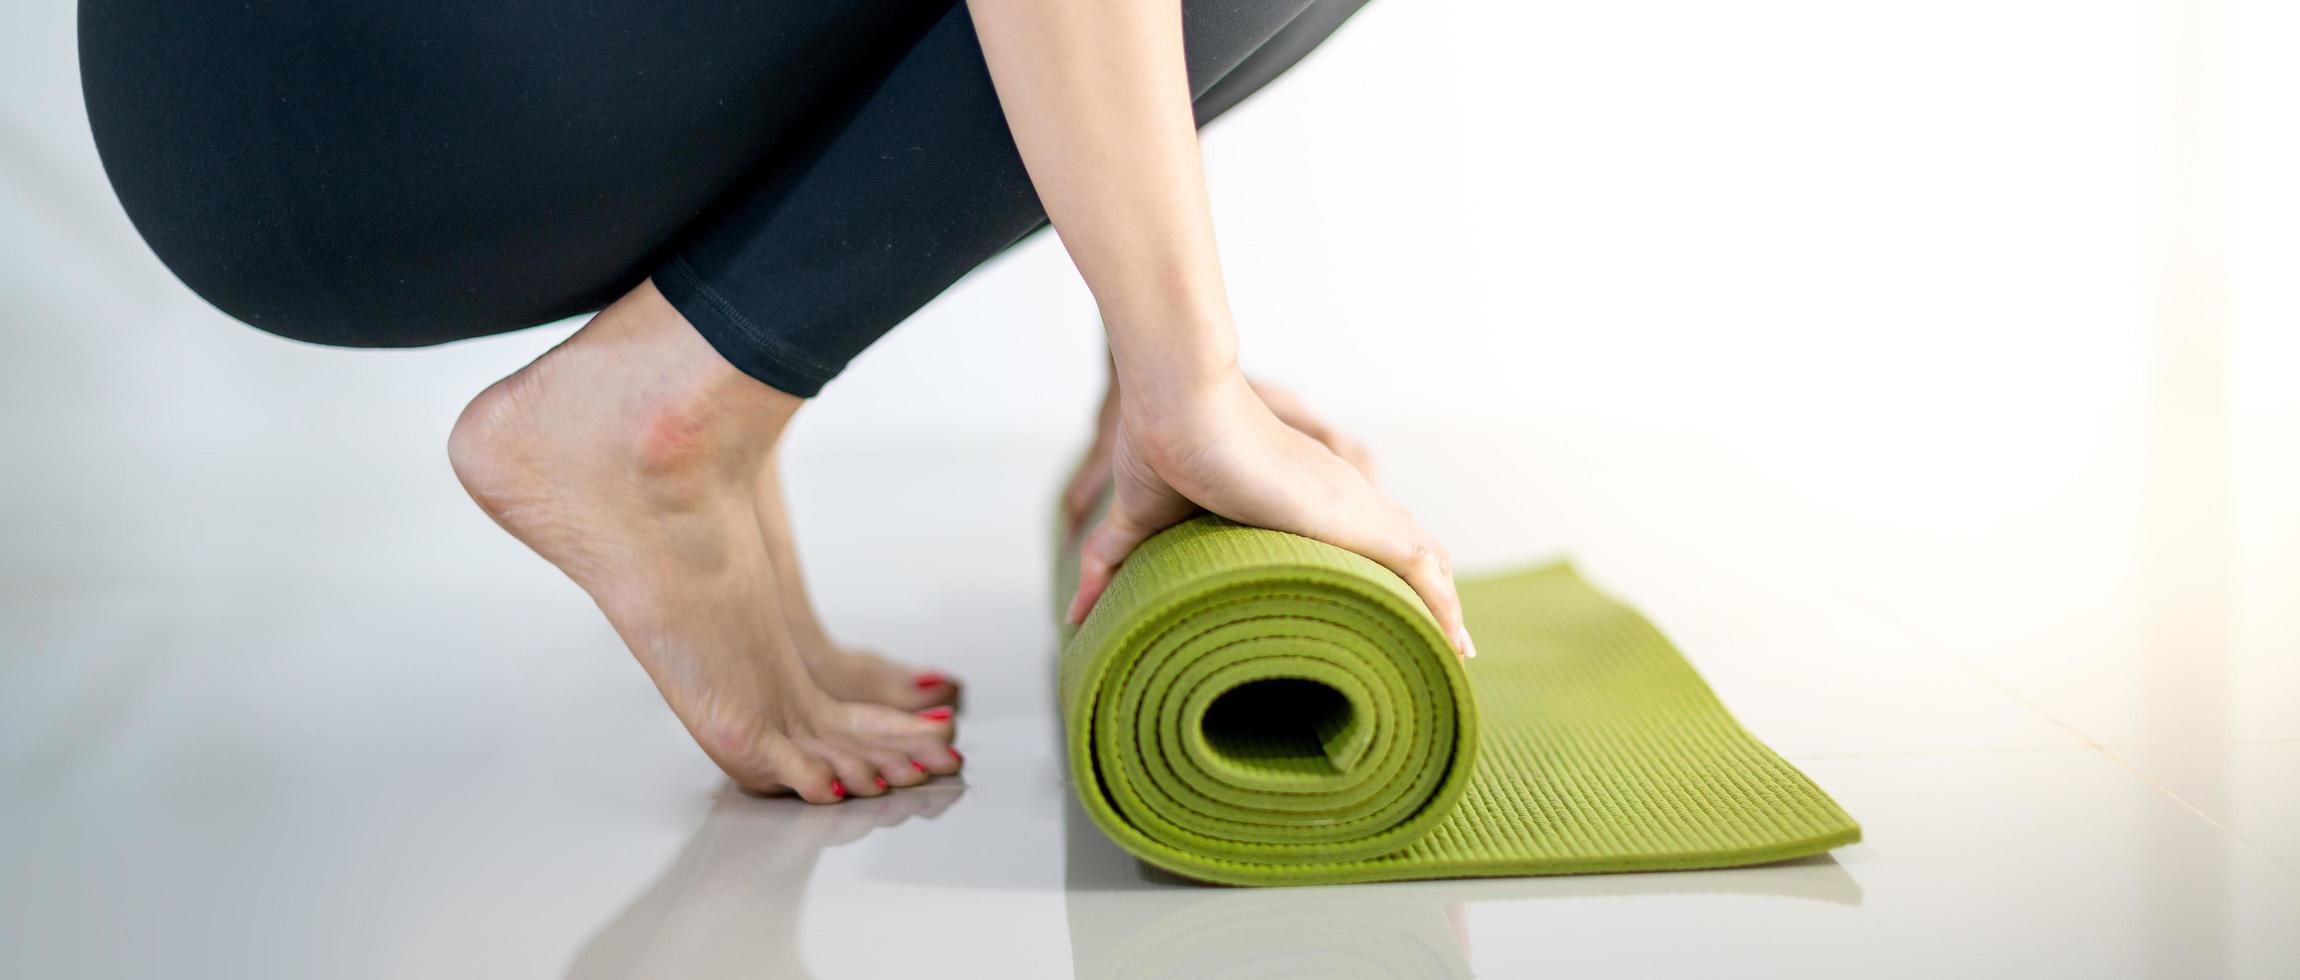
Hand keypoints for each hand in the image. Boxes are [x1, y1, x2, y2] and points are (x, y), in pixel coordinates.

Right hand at [1065, 371, 1473, 659]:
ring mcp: (1351, 508)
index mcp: (1295, 502)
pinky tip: (1456, 643)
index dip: (1371, 579)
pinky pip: (1423, 566)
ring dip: (1442, 609)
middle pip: (1400, 553)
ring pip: (1422, 562)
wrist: (1179, 404)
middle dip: (1420, 602)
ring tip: (1455, 657)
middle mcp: (1334, 501)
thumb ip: (1113, 564)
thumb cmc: (1159, 444)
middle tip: (1432, 651)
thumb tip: (1074, 613)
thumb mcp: (1139, 521)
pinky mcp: (1357, 520)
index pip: (1350, 542)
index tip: (1379, 619)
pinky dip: (1443, 604)